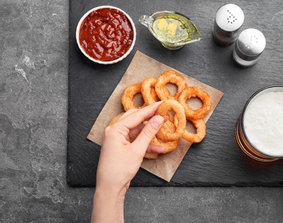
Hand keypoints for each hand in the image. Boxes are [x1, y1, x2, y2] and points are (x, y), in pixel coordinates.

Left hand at [91, 102, 165, 222]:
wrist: (110, 188)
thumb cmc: (119, 170)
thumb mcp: (137, 150)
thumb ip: (149, 133)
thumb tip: (158, 119)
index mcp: (115, 129)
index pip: (136, 115)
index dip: (151, 109)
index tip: (162, 103)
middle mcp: (114, 131)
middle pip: (136, 119)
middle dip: (150, 117)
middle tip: (164, 113)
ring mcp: (118, 139)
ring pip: (137, 130)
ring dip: (150, 131)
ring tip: (164, 127)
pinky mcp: (122, 147)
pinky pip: (136, 140)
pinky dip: (147, 143)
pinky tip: (159, 147)